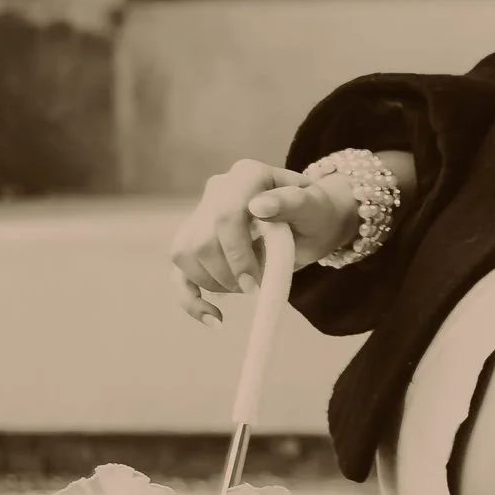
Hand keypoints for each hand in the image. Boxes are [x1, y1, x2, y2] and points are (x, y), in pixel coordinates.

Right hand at [167, 160, 355, 322]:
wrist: (311, 221)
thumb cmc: (315, 214)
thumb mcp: (315, 208)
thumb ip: (292, 203)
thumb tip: (259, 206)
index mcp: (247, 175)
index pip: (226, 215)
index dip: (236, 254)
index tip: (254, 284)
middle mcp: (218, 189)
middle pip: (202, 240)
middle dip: (227, 274)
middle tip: (255, 288)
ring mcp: (202, 214)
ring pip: (186, 255)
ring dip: (215, 283)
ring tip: (245, 287)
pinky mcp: (194, 241)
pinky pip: (179, 273)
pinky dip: (191, 300)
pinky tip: (215, 320)